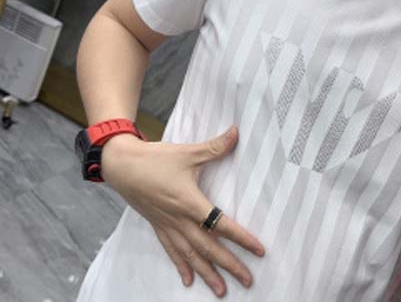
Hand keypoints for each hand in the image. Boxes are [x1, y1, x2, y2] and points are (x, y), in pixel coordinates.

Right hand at [101, 126, 264, 297]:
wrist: (122, 165)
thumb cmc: (155, 159)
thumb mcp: (188, 152)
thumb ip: (215, 146)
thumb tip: (236, 132)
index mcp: (190, 202)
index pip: (221, 224)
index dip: (242, 238)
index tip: (259, 251)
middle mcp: (179, 219)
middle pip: (208, 247)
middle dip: (229, 265)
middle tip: (247, 280)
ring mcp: (167, 225)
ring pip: (190, 254)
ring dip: (207, 273)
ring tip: (221, 291)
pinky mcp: (158, 225)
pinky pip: (171, 250)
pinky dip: (181, 265)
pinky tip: (188, 279)